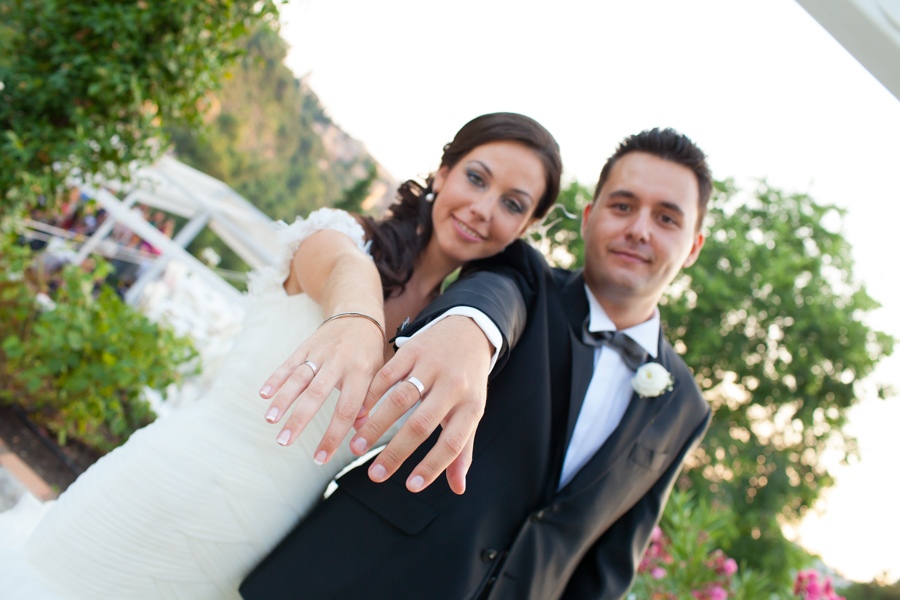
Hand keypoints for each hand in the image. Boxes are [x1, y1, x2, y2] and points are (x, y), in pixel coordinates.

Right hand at [259, 315, 384, 464]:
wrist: (358, 313)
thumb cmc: (370, 351)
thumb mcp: (378, 374)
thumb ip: (369, 401)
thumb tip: (360, 431)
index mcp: (361, 372)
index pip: (346, 409)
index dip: (333, 435)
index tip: (321, 458)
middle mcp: (339, 361)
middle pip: (317, 394)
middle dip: (299, 420)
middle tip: (284, 442)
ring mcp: (320, 352)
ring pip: (299, 378)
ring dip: (283, 399)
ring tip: (270, 420)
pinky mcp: (307, 345)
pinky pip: (289, 363)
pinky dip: (276, 378)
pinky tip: (264, 394)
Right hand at [348, 316, 493, 494]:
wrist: (469, 329)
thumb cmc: (468, 380)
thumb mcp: (472, 410)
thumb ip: (463, 449)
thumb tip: (458, 488)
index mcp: (471, 405)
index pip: (453, 443)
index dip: (433, 466)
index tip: (411, 486)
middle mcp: (453, 386)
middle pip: (421, 424)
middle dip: (396, 453)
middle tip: (374, 475)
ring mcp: (432, 366)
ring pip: (400, 399)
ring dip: (376, 426)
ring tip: (356, 447)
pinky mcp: (413, 349)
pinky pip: (388, 375)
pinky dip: (370, 396)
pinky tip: (358, 415)